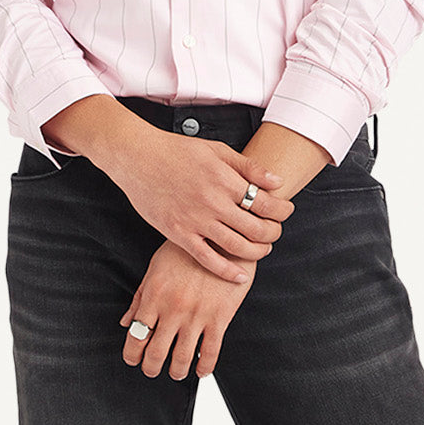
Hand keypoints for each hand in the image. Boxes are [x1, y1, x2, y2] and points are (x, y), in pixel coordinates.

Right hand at [104, 127, 294, 283]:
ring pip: (237, 247)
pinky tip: (239, 275)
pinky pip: (208, 259)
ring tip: (262, 248)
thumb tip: (277, 181)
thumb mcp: (217, 150)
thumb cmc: (176, 150)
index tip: (286, 211)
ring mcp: (195, 221)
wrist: (137, 157)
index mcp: (225, 180)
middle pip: (257, 229)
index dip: (283, 211)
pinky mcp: (178, 234)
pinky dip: (227, 271)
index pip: (267, 204)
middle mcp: (213, 203)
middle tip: (275, 230)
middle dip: (273, 233)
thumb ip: (248, 167)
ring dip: (257, 252)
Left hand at [118, 239, 258, 379]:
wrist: (223, 240)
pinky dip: (204, 367)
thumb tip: (125, 322)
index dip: (132, 354)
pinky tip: (201, 370)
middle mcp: (173, 309)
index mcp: (154, 295)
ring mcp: (196, 315)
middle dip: (151, 368)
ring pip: (182, 358)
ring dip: (176, 372)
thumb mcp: (157, 266)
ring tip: (176, 373)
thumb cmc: (187, 250)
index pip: (136, 335)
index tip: (133, 359)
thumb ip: (140, 296)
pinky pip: (210, 352)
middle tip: (151, 370)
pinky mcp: (219, 318)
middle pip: (156, 352)